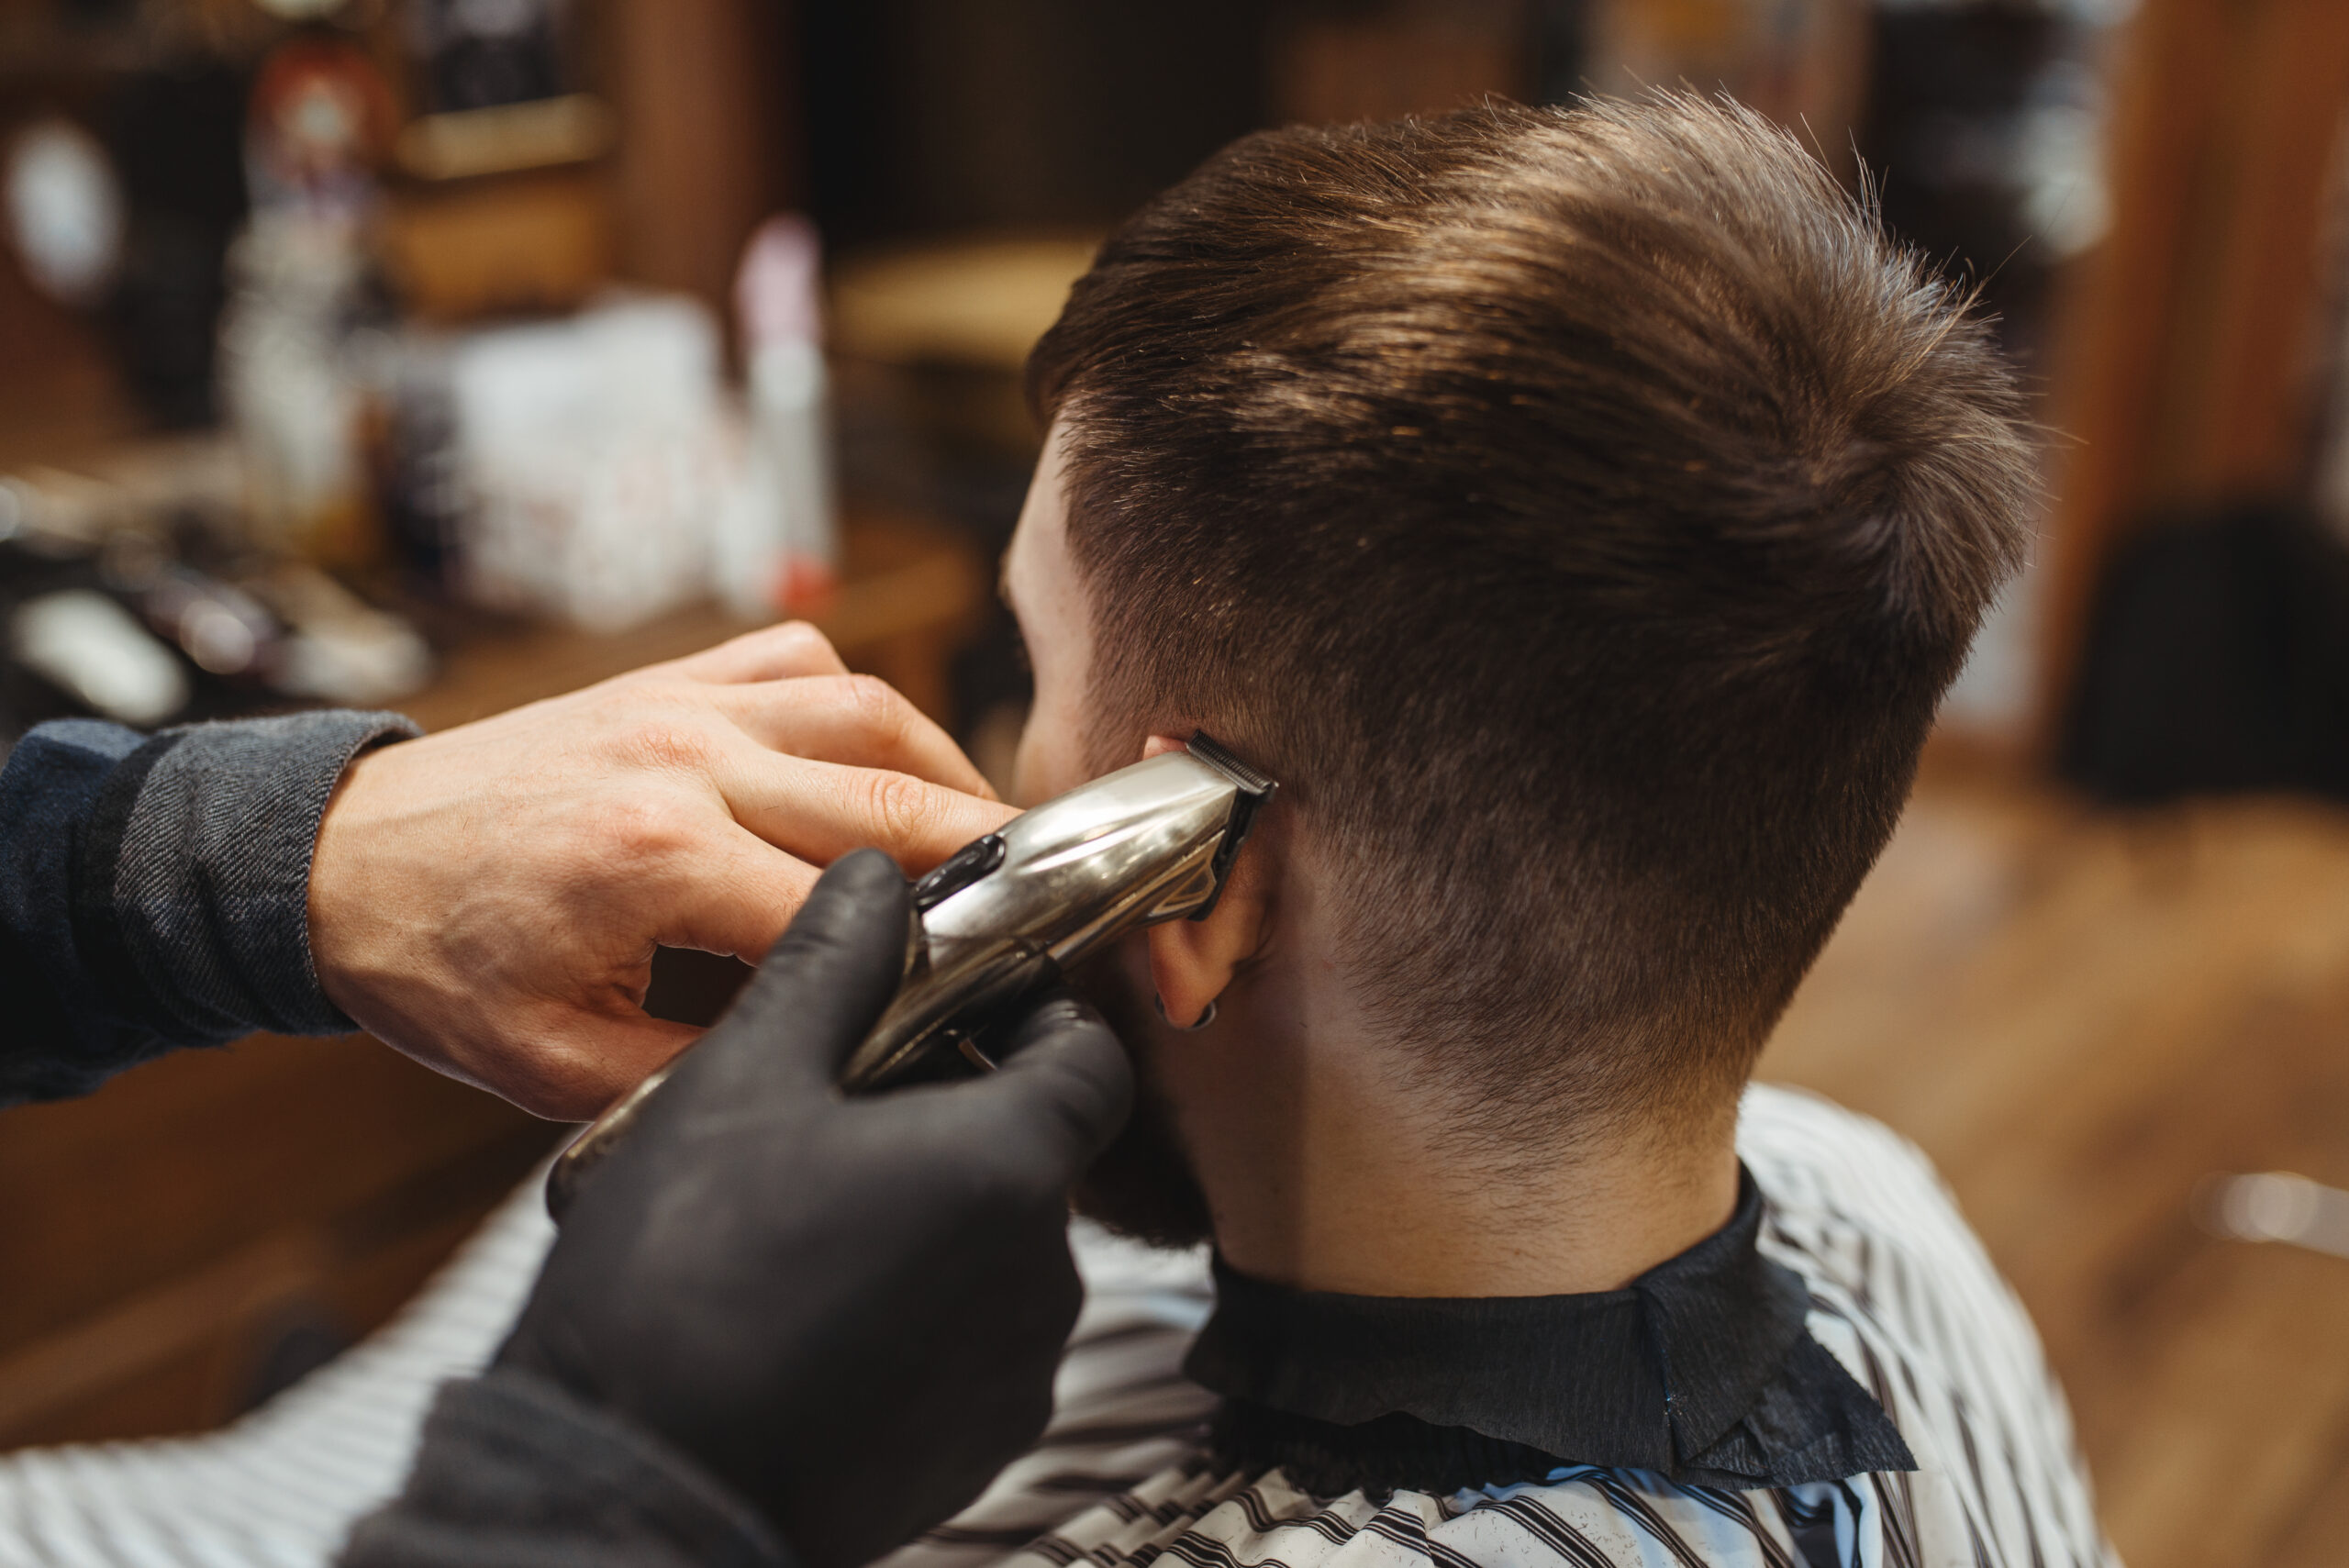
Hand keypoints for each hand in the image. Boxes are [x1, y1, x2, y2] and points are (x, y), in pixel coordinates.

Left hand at [307, 623, 1019, 1118]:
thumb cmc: (438, 967)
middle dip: (992, 851)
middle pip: (890, 793)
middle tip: (1064, 895)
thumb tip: (824, 1076)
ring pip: (866, 708)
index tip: (1008, 987)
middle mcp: (684, 759)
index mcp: (655, 859)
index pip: (847, 908)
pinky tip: (886, 754)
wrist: (339, 862)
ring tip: (998, 832)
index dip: (942, 954)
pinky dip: (862, 701)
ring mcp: (678, 702)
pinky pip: (800, 661)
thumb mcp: (555, 1066)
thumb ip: (697, 1073)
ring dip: (948, 767)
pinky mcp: (667, 678)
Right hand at [498, 851, 1132, 1567]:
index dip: (1033, 1014)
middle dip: (954, 1112)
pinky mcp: (973, 1452)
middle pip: (1035, 1152)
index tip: (963, 1003)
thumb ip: (831, 967)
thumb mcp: (742, 1084)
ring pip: (998, 1250)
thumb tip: (876, 884)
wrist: (630, 1491)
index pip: (1090, 1056)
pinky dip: (915, 1310)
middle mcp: (1040, 1279)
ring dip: (929, 1213)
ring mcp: (1012, 1377)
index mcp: (1007, 1168)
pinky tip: (810, 1304)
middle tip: (839, 1105)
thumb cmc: (677, 1290)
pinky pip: (969, 1344)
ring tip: (804, 1212)